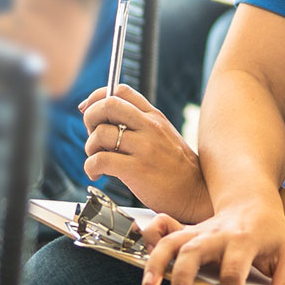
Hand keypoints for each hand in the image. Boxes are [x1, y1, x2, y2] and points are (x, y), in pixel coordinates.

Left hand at [78, 84, 210, 223]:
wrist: (196, 193)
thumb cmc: (176, 168)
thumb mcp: (164, 136)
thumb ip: (140, 125)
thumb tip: (104, 120)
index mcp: (154, 116)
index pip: (120, 90)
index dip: (97, 96)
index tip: (88, 109)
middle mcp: (150, 127)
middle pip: (107, 105)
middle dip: (90, 117)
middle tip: (91, 135)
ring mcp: (145, 147)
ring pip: (100, 133)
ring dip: (89, 146)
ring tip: (96, 158)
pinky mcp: (137, 170)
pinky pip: (100, 160)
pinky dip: (90, 167)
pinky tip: (97, 174)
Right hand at [138, 198, 284, 284]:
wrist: (252, 202)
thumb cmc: (271, 232)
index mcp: (244, 240)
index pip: (235, 271)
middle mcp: (217, 234)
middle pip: (195, 251)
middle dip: (184, 275)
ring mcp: (198, 232)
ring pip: (172, 241)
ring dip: (157, 262)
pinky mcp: (186, 233)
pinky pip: (162, 234)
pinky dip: (149, 246)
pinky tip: (142, 266)